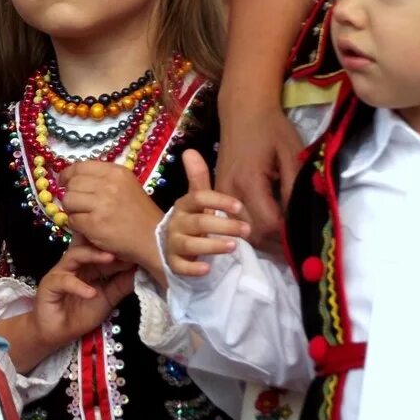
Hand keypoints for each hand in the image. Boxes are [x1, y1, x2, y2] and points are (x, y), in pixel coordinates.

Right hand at [30, 244, 134, 350]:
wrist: (56, 333)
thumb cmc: (80, 314)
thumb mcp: (107, 299)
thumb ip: (121, 285)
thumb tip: (141, 272)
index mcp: (88, 265)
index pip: (102, 249)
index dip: (117, 247)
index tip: (136, 246)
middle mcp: (73, 264)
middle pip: (86, 244)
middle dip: (104, 242)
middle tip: (123, 243)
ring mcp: (60, 272)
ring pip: (75, 256)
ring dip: (93, 256)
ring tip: (111, 258)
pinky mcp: (50, 285)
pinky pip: (64, 281)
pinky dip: (79, 286)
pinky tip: (91, 293)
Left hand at [59, 161, 163, 270]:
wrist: (154, 239)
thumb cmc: (139, 214)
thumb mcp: (126, 186)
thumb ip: (103, 179)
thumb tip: (73, 178)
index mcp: (116, 172)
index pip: (80, 167)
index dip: (68, 175)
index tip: (65, 182)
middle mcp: (109, 184)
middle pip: (72, 184)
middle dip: (71, 195)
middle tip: (78, 205)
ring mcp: (101, 204)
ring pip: (68, 200)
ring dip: (72, 210)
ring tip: (83, 216)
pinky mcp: (95, 224)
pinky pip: (72, 220)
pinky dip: (76, 225)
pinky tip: (88, 228)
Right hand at [165, 150, 250, 276]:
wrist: (172, 247)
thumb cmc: (194, 221)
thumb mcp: (198, 201)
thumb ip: (198, 178)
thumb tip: (190, 150)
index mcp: (184, 205)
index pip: (198, 198)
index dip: (218, 201)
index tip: (239, 205)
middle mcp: (176, 223)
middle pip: (198, 222)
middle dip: (223, 225)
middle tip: (247, 230)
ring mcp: (173, 244)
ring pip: (190, 245)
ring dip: (212, 246)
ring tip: (234, 247)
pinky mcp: (174, 264)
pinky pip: (181, 267)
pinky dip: (193, 268)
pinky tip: (207, 269)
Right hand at [215, 101, 301, 252]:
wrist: (243, 111)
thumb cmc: (272, 129)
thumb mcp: (292, 156)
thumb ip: (295, 190)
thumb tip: (300, 221)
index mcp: (249, 182)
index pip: (270, 225)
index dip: (288, 239)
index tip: (307, 244)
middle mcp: (229, 192)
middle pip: (252, 234)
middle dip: (276, 246)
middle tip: (300, 249)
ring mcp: (220, 193)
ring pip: (241, 231)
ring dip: (264, 241)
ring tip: (286, 242)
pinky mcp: (218, 192)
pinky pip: (234, 220)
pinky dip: (252, 230)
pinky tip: (270, 229)